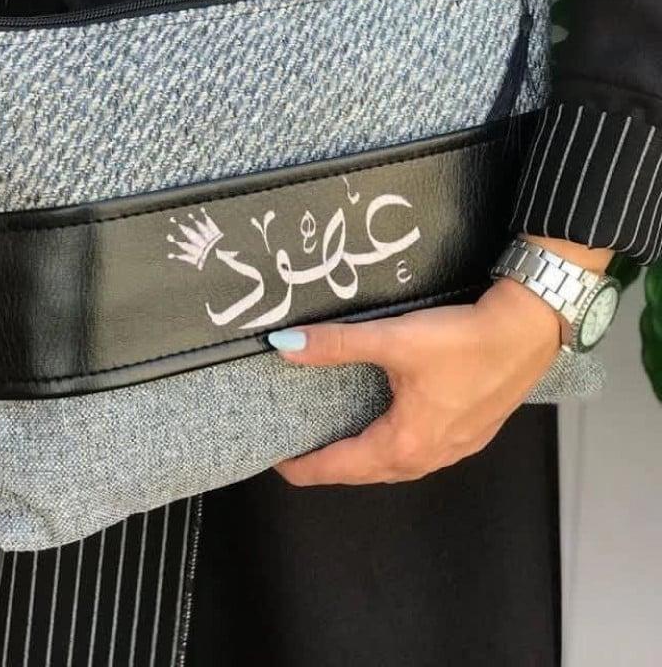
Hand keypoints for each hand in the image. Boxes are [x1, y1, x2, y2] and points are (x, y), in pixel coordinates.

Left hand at [271, 276, 562, 486]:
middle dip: (327, 465)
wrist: (528, 331)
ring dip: (361, 458)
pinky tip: (385, 426)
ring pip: (393, 465)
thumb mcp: (393, 339)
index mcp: (403, 445)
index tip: (275, 460)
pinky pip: (418, 453)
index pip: (336, 468)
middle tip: (297, 448)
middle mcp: (427, 458)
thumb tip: (284, 347)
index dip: (301, 467)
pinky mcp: (471, 434)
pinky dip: (390, 447)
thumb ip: (337, 344)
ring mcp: (453, 450)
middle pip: (363, 472)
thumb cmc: (462, 341)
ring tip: (334, 439)